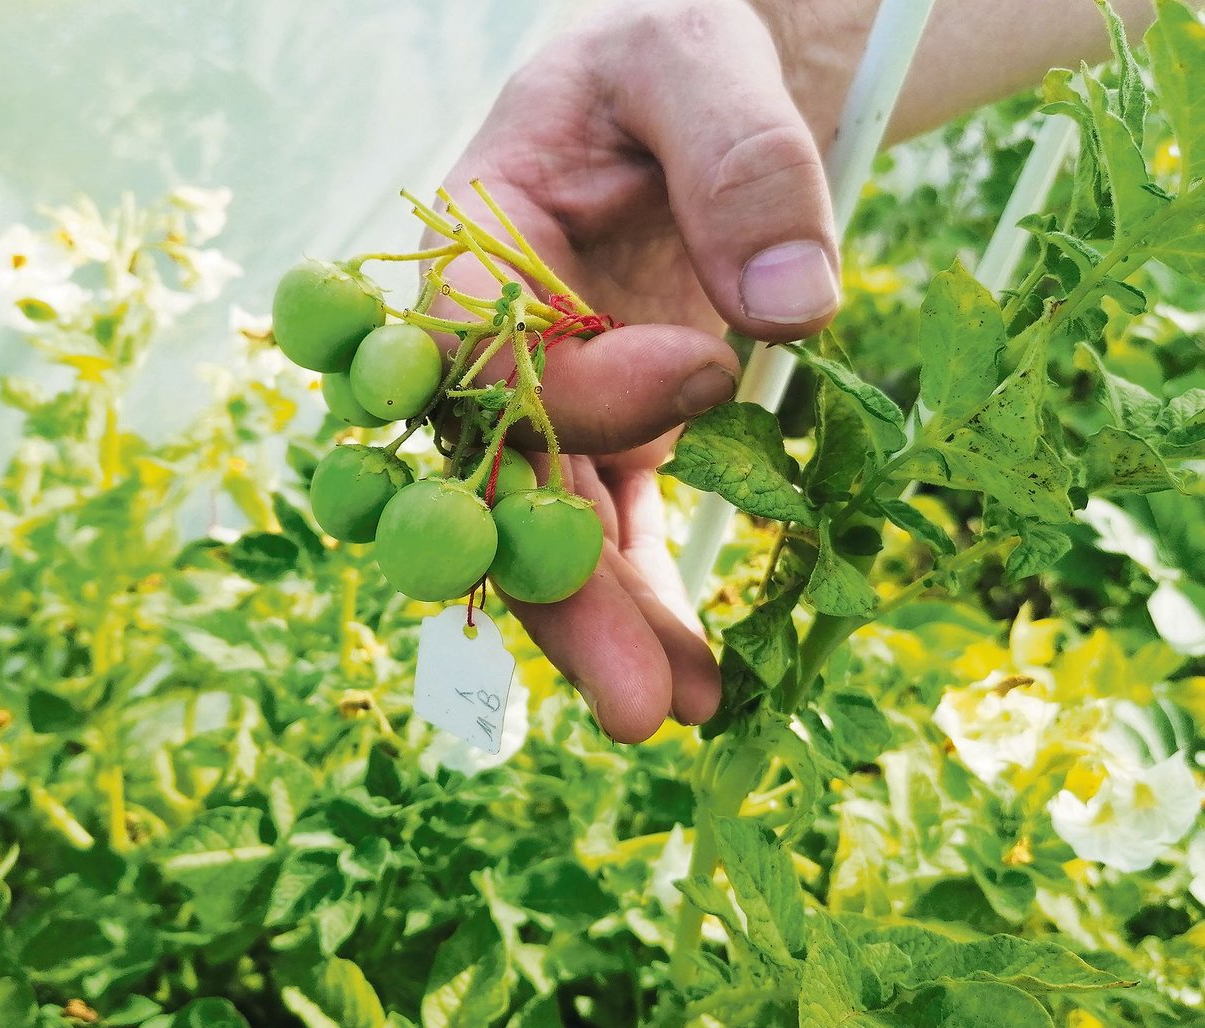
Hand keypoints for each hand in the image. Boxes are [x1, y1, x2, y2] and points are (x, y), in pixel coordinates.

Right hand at [437, 0, 843, 741]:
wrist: (681, 87)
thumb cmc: (670, 55)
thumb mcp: (697, 59)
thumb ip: (739, 159)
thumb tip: (795, 308)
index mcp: (480, 233)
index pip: (489, 342)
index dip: (572, 388)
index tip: (703, 373)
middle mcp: (494, 334)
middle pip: (501, 475)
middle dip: (563, 588)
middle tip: (635, 700)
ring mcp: (550, 394)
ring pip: (549, 526)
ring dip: (608, 627)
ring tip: (678, 715)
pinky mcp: (610, 431)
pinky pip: (612, 527)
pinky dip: (647, 602)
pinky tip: (699, 678)